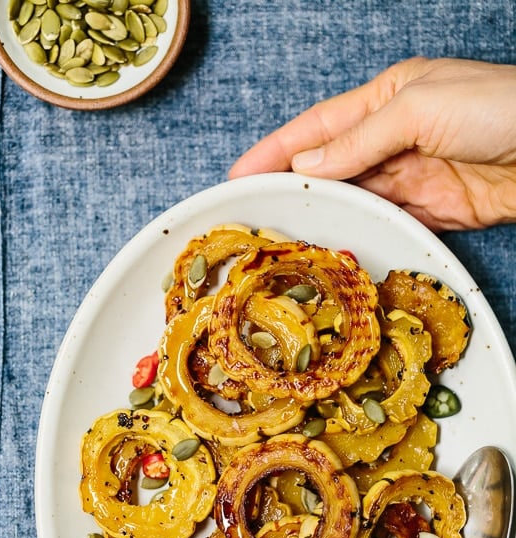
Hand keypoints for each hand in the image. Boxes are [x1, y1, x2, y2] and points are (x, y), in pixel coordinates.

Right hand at [229, 57, 515, 231]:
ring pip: (354, 200)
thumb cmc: (498, 106)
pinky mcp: (433, 210)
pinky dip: (360, 235)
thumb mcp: (419, 108)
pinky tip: (335, 248)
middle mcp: (393, 137)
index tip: (237, 174)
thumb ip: (360, 140)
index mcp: (386, 99)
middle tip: (254, 216)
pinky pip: (385, 224)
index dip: (274, 150)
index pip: (316, 128)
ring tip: (286, 238)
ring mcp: (412, 176)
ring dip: (323, 217)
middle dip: (291, 189)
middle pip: (330, 168)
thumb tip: (307, 167)